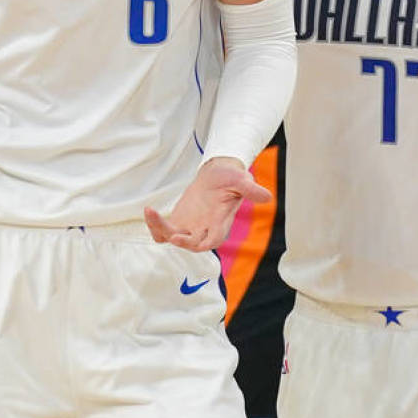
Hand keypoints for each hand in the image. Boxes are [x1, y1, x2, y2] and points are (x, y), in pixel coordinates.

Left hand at [144, 157, 272, 251]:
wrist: (218, 173)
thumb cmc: (232, 177)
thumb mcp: (242, 180)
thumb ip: (251, 190)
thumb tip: (267, 197)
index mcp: (220, 224)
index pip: (210, 242)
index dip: (196, 244)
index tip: (180, 237)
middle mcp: (205, 230)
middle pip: (188, 243)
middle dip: (176, 238)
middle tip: (163, 225)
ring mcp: (190, 227)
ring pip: (172, 238)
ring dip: (160, 230)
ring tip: (151, 213)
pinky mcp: (179, 220)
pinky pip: (164, 230)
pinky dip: (155, 225)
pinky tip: (149, 211)